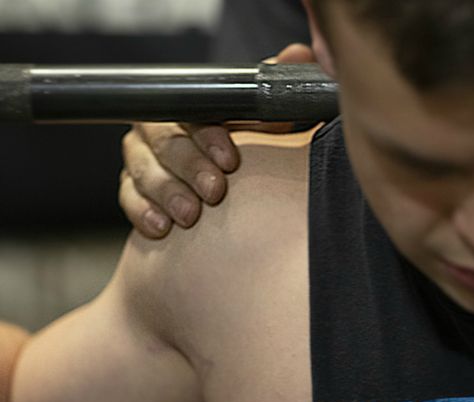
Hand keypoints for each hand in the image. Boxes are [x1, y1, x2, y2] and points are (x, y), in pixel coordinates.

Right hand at [119, 43, 316, 237]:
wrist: (230, 184)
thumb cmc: (247, 145)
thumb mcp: (265, 118)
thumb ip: (275, 88)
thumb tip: (299, 54)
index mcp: (187, 107)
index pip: (191, 114)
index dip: (209, 137)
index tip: (231, 161)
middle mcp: (158, 129)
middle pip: (163, 143)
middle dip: (190, 168)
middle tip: (214, 191)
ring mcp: (142, 159)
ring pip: (144, 171)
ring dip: (168, 193)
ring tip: (190, 216)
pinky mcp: (134, 190)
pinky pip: (130, 199)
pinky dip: (144, 213)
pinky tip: (162, 228)